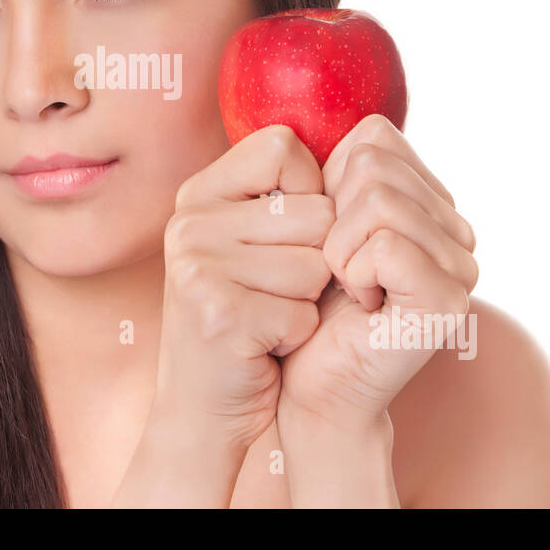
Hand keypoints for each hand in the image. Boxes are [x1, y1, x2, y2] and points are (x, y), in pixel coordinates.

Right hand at [151, 124, 334, 452]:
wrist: (202, 406)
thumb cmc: (245, 316)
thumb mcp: (249, 242)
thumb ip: (283, 196)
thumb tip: (360, 143)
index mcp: (198, 194)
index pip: (283, 145)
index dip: (311, 189)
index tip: (290, 233)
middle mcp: (189, 222)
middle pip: (315, 212)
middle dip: (317, 259)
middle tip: (274, 291)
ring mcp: (198, 267)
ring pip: (316, 264)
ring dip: (308, 301)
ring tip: (268, 317)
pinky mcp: (218, 315)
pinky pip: (303, 311)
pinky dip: (296, 334)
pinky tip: (264, 345)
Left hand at [278, 114, 478, 430]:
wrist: (305, 383)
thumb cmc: (304, 304)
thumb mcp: (315, 224)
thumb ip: (334, 172)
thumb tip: (322, 126)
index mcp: (428, 204)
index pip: (375, 137)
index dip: (331, 181)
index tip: (328, 235)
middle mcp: (455, 229)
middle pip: (374, 163)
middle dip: (332, 214)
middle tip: (336, 268)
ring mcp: (459, 265)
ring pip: (379, 198)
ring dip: (338, 246)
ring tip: (346, 286)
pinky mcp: (447, 299)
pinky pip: (386, 242)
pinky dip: (352, 269)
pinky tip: (360, 303)